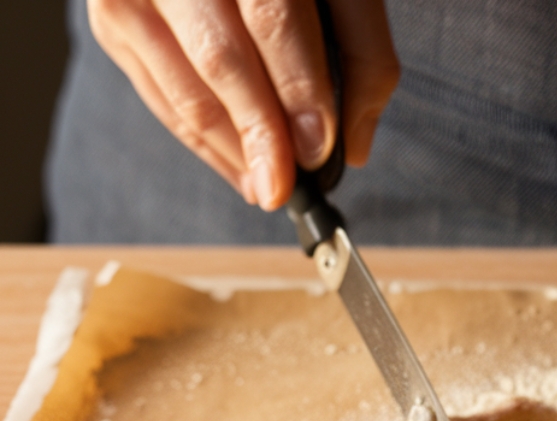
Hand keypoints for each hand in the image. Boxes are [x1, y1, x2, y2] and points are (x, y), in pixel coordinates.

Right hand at [88, 0, 399, 209]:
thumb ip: (363, 56)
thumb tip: (353, 145)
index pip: (271, 15)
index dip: (298, 88)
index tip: (319, 147)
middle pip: (220, 58)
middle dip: (260, 134)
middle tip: (285, 186)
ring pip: (184, 87)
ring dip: (233, 152)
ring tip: (268, 186)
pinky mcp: (113, 16)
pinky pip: (159, 96)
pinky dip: (202, 142)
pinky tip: (240, 167)